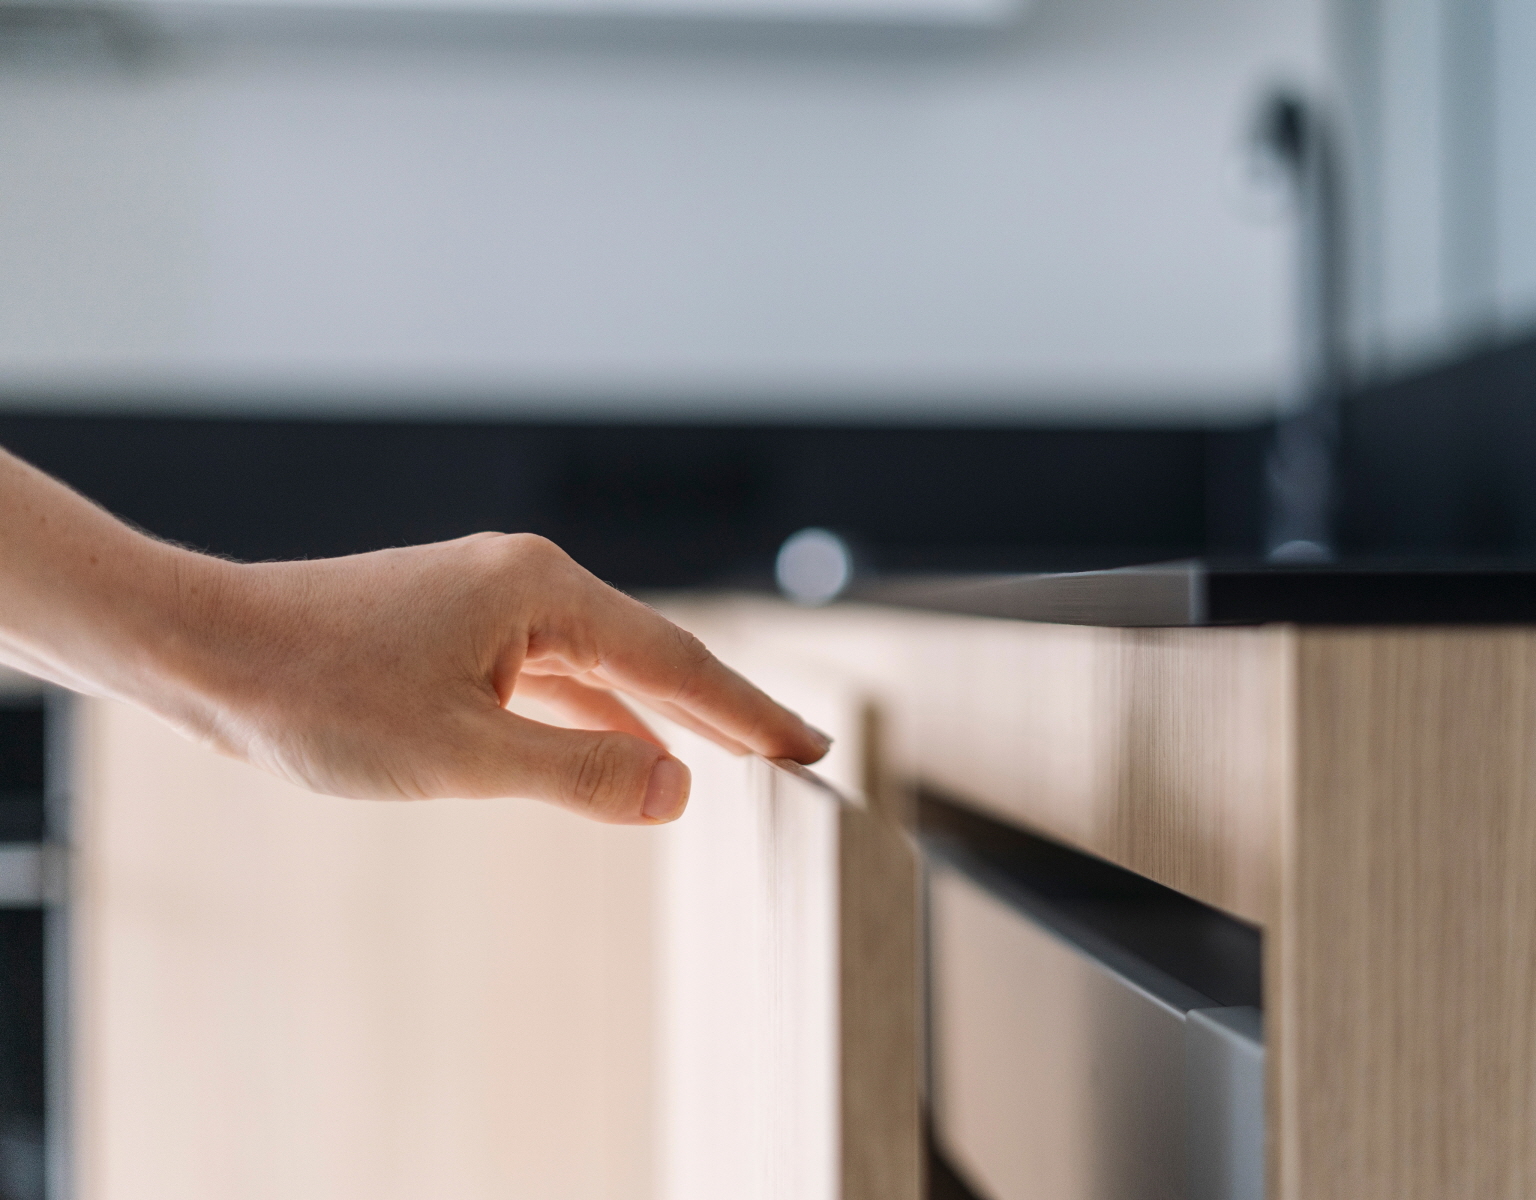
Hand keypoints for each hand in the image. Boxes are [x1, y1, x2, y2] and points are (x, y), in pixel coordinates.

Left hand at [151, 532, 827, 823]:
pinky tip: (618, 752)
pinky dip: (593, 718)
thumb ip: (578, 772)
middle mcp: (529, 584)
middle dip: (722, 711)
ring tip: (726, 759)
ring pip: (600, 670)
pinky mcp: (456, 630)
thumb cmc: (318, 695)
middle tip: (795, 754)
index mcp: (544, 593)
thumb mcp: (459, 753)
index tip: (811, 750)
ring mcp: (491, 604)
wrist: (204, 649)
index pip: (678, 662)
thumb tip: (679, 789)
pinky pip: (551, 678)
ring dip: (658, 718)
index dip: (749, 714)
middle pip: (652, 656)